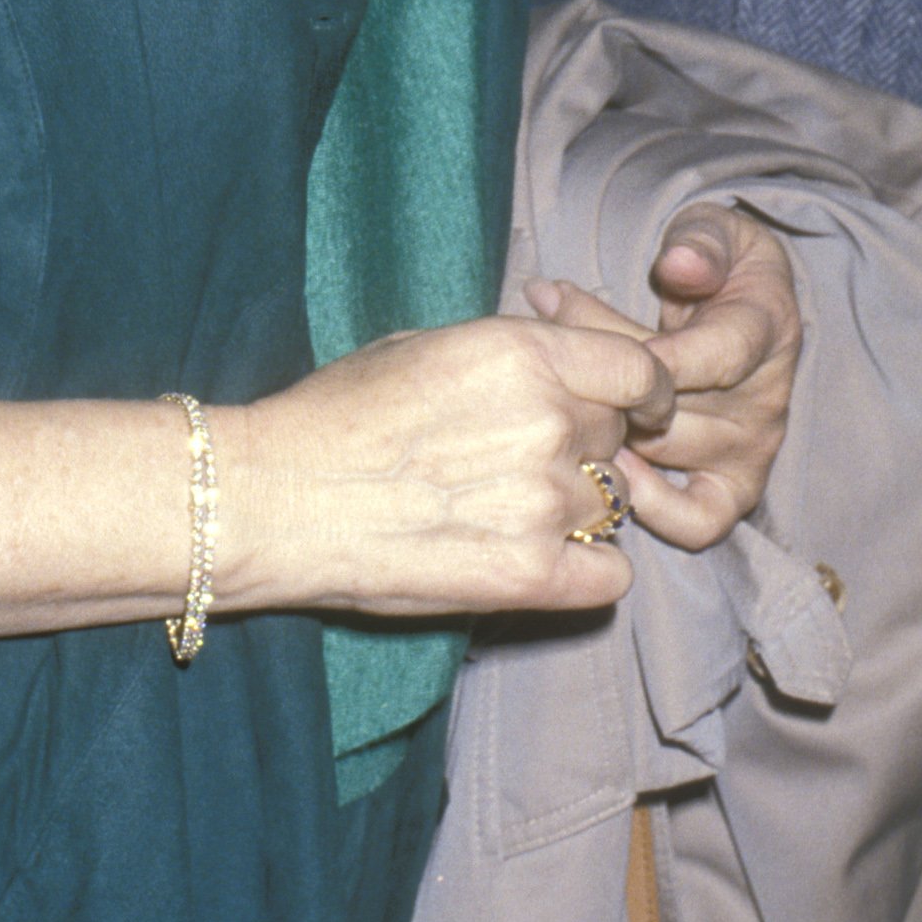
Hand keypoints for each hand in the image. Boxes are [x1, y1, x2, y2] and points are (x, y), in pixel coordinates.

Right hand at [218, 311, 672, 622]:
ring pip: (612, 505)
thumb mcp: (424, 345)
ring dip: (578, 509)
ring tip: (508, 511)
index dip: (642, 391)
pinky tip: (540, 561)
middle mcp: (549, 423)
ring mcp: (545, 503)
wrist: (280, 497)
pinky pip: (612, 576)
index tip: (630, 407)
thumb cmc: (337, 413)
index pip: (640, 371)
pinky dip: (588, 571)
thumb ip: (508, 354)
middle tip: (523, 460)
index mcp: (523, 353)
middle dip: (586, 446)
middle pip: (618, 437)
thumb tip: (556, 365)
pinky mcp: (532, 577)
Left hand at [525, 201, 799, 551]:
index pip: (714, 355)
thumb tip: (679, 262)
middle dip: (602, 376)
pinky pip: (698, 521)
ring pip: (666, 449)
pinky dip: (650, 506)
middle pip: (675, 404)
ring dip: (603, 423)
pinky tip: (601, 461)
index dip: (647, 353)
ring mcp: (751, 450)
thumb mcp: (712, 230)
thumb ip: (700, 242)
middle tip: (539, 343)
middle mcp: (766, 400)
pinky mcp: (734, 488)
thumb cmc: (714, 260)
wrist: (739, 303)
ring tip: (554, 391)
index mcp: (766, 331)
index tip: (575, 322)